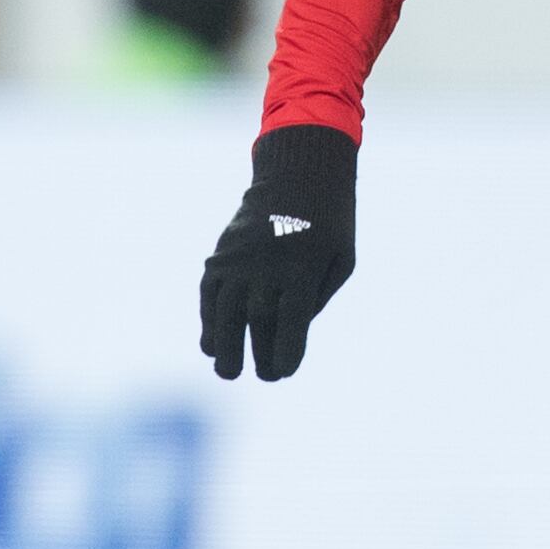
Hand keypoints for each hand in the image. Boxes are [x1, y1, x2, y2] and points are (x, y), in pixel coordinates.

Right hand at [200, 124, 358, 381]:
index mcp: (303, 268)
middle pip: (254, 320)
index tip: (282, 371)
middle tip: (258, 376)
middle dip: (253, 355)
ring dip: (222, 344)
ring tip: (226, 369)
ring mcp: (239, 257)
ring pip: (223, 310)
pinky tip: (211, 341)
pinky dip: (207, 319)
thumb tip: (284, 332)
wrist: (298, 173)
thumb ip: (315, 298)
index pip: (291, 321)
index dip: (286, 352)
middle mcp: (266, 264)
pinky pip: (209, 292)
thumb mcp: (342, 259)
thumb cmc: (330, 221)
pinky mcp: (221, 253)